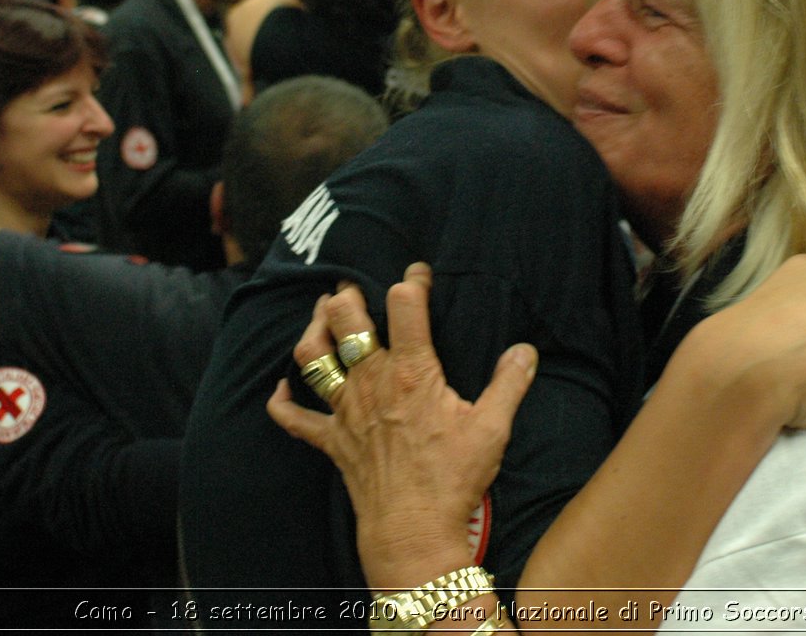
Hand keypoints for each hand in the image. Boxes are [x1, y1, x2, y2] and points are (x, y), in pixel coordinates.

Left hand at [267, 263, 536, 589]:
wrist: (413, 530)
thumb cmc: (452, 479)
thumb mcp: (492, 428)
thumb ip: (509, 383)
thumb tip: (525, 350)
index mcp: (412, 372)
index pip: (406, 305)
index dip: (412, 281)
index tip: (419, 274)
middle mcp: (372, 381)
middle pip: (345, 318)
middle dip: (347, 295)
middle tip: (356, 288)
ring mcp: (346, 410)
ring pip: (312, 357)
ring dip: (312, 330)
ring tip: (322, 315)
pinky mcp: (331, 440)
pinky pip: (293, 418)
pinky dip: (282, 401)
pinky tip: (280, 386)